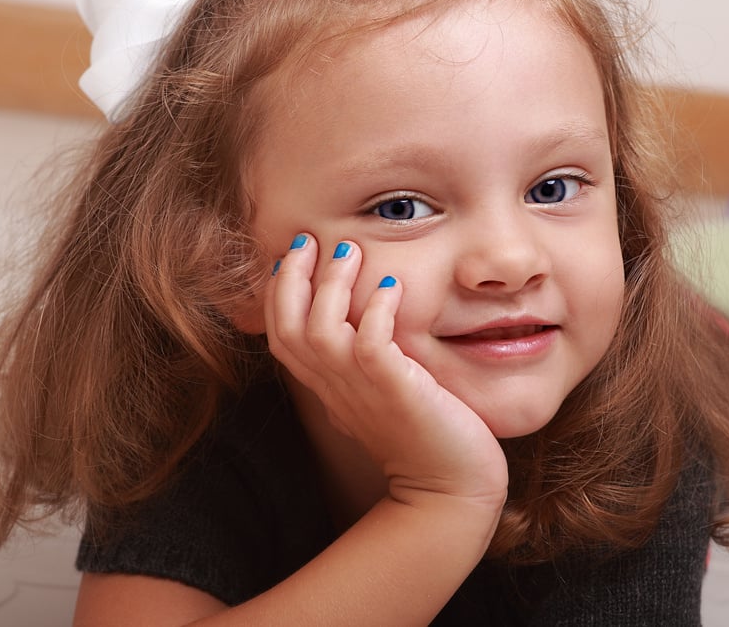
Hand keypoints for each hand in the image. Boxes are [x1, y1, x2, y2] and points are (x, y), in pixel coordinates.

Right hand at [264, 235, 507, 508]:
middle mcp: (336, 387)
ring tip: (351, 251)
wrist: (449, 490)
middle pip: (288, 327)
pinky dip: (376, 311)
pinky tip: (391, 287)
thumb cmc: (420, 439)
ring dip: (332, 285)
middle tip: (310, 239)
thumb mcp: (378, 397)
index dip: (280, 293)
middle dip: (294, 278)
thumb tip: (355, 336)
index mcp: (328, 387)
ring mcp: (363, 390)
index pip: (282, 335)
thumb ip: (359, 368)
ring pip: (321, 330)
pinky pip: (371, 345)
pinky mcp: (397, 391)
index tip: (293, 255)